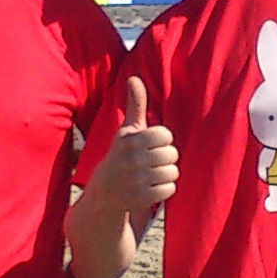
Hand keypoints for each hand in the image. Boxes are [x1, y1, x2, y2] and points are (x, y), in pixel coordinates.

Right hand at [87, 77, 177, 218]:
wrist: (103, 194)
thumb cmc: (121, 156)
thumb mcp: (126, 131)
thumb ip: (135, 105)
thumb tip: (134, 77)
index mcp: (130, 140)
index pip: (165, 134)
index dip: (161, 140)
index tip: (149, 145)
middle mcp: (132, 160)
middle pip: (172, 154)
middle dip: (165, 158)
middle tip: (151, 162)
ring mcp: (137, 180)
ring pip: (173, 172)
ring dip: (165, 174)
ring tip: (151, 175)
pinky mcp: (142, 199)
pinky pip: (170, 189)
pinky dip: (164, 189)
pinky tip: (150, 188)